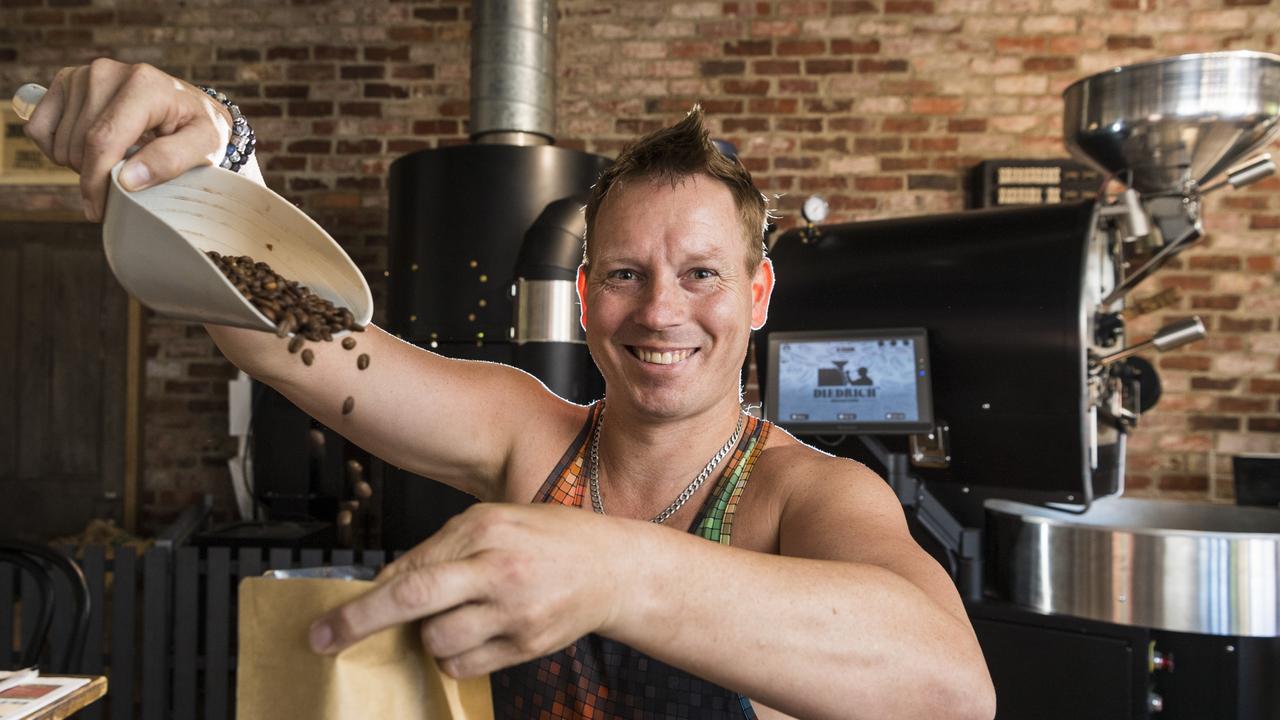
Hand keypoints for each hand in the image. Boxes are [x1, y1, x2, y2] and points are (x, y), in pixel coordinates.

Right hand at [21, 58, 232, 221]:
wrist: (189, 106)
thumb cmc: (198, 128)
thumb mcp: (205, 146)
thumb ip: (170, 161)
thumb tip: (127, 181)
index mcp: (143, 85)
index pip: (103, 140)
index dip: (96, 182)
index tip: (98, 211)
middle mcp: (107, 72)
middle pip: (79, 145)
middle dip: (95, 175)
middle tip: (126, 177)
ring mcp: (82, 74)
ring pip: (59, 142)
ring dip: (80, 164)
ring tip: (116, 159)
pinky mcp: (65, 81)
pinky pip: (40, 129)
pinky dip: (57, 148)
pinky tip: (87, 150)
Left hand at [308, 503, 634, 677]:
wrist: (613, 568)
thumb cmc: (549, 539)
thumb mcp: (496, 520)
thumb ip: (444, 548)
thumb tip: (389, 581)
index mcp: (485, 528)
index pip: (410, 565)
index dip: (365, 596)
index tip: (330, 620)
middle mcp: (497, 568)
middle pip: (413, 597)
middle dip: (360, 622)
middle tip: (324, 640)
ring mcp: (513, 611)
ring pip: (436, 640)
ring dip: (426, 638)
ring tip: (450, 619)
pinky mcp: (526, 644)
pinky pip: (464, 665)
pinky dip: (453, 657)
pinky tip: (471, 635)